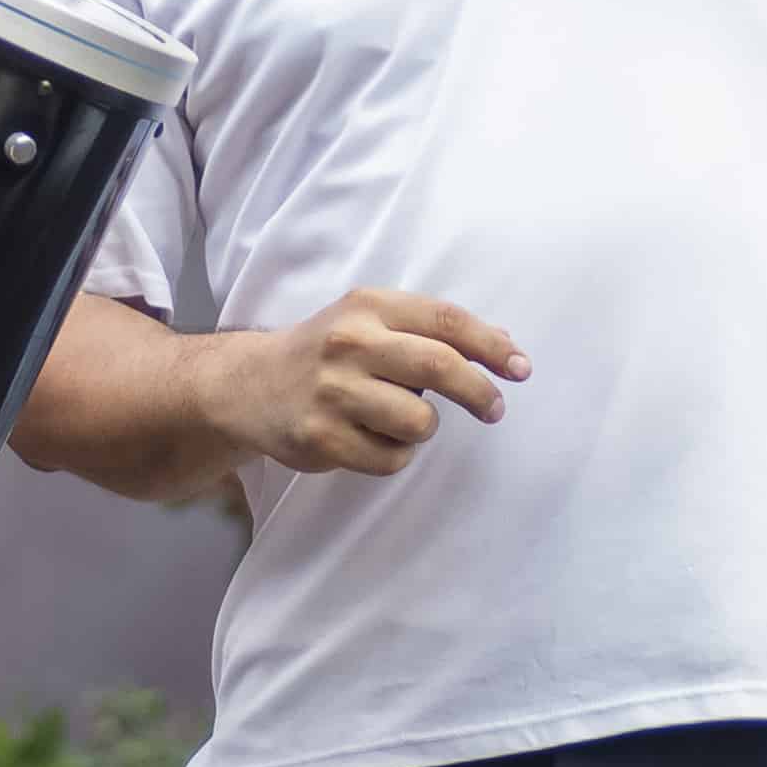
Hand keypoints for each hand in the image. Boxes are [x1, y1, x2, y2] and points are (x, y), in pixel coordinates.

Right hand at [198, 287, 527, 476]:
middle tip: (494, 409)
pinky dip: (393, 456)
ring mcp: (331, 391)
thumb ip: (432, 331)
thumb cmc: (325, 354)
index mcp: (367, 307)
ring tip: (396, 422)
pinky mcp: (320, 436)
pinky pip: (390, 459)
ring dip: (421, 429)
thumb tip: (504, 344)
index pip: (446, 321)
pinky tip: (369, 440)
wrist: (246, 385)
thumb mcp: (370, 322)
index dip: (491, 347)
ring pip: (419, 422)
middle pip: (438, 367)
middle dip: (478, 392)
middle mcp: (348, 343)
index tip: (520, 369)